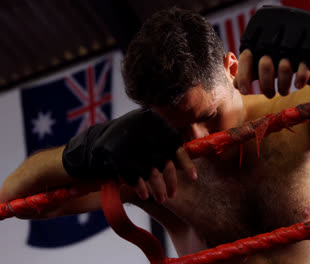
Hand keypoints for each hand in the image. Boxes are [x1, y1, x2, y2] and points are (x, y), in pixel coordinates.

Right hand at [62, 108, 196, 201]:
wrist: (92, 146)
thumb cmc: (124, 146)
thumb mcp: (144, 143)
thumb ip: (162, 149)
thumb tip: (188, 166)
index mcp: (154, 126)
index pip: (176, 145)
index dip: (186, 162)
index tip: (193, 178)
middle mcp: (145, 133)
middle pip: (164, 161)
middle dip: (169, 180)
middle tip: (170, 195)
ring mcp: (131, 144)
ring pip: (151, 170)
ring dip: (157, 186)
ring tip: (160, 198)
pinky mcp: (117, 156)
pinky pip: (133, 173)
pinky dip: (139, 185)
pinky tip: (143, 194)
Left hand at [234, 6, 309, 97]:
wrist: (307, 46)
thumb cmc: (278, 58)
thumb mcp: (260, 63)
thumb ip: (248, 71)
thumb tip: (236, 84)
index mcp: (258, 41)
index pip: (246, 57)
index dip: (244, 76)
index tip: (244, 91)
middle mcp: (274, 41)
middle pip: (264, 65)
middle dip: (266, 85)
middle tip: (268, 94)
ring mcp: (292, 45)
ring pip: (284, 68)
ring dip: (282, 86)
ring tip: (283, 91)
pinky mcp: (309, 50)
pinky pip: (304, 68)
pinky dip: (300, 79)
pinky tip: (298, 85)